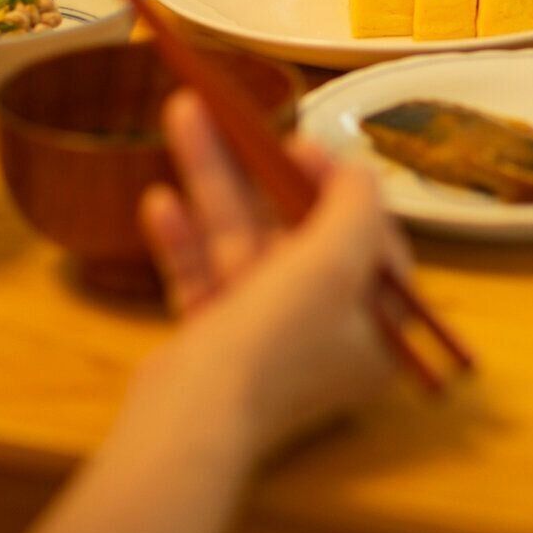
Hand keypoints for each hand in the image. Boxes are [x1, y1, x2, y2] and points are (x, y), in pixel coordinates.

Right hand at [136, 93, 398, 458]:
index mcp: (373, 330)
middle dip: (260, 172)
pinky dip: (185, 241)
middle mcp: (325, 336)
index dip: (341, 189)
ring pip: (242, 244)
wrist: (192, 418)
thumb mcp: (336, 261)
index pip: (370, 244)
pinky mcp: (213, 343)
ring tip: (182, 115)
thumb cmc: (278, 338)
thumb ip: (356, 206)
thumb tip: (360, 170)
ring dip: (213, 183)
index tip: (306, 148)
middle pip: (298, 236)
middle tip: (242, 119)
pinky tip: (159, 201)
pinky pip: (204, 278)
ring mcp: (266, 340)